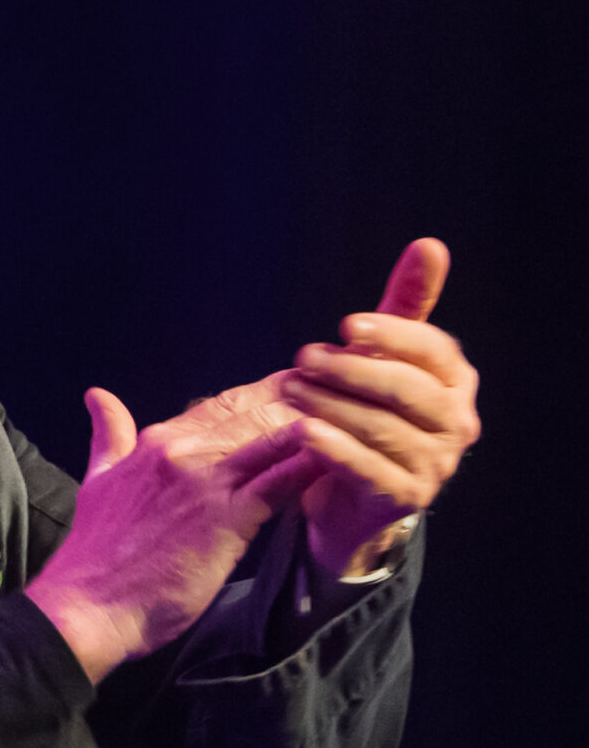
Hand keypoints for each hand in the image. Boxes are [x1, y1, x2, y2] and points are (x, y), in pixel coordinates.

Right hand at [26, 378, 322, 682]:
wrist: (87, 608)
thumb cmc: (94, 556)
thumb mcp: (98, 481)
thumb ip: (108, 437)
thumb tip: (97, 397)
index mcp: (155, 441)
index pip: (222, 402)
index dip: (267, 391)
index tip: (303, 384)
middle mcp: (181, 450)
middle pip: (254, 409)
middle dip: (302, 394)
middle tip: (348, 384)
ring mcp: (205, 482)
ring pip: (273, 435)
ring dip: (317, 422)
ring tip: (358, 412)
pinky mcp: (226, 518)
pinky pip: (281, 481)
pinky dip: (314, 465)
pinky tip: (346, 455)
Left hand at [281, 239, 480, 576]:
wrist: (351, 502)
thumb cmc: (367, 418)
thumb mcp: (383, 362)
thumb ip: (402, 309)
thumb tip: (430, 245)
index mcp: (456, 383)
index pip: (432, 350)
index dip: (392, 335)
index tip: (345, 325)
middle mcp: (456, 424)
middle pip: (407, 390)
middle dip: (353, 370)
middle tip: (304, 357)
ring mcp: (435, 466)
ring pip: (383, 429)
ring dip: (332, 405)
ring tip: (289, 389)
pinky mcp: (405, 500)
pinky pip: (369, 470)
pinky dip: (335, 449)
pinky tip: (303, 432)